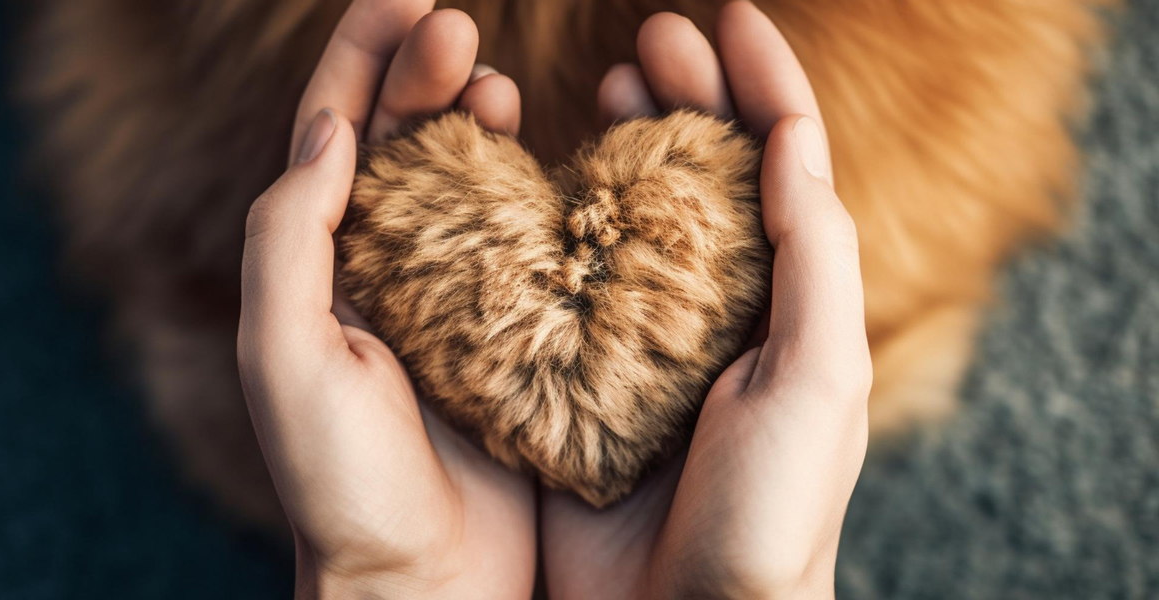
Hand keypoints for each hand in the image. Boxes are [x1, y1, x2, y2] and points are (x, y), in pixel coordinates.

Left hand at [238, 2, 531, 597]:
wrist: (423, 580)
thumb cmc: (343, 483)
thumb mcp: (284, 355)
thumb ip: (289, 238)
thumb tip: (330, 129)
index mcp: (319, 268)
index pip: (330, 137)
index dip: (361, 60)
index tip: (406, 0)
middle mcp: (381, 272)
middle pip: (398, 143)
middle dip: (422, 73)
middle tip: (460, 33)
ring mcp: (451, 297)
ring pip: (463, 182)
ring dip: (473, 122)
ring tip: (493, 87)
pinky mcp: (512, 331)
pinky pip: (524, 243)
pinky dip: (535, 192)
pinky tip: (553, 167)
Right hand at [542, 4, 869, 598]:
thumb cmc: (772, 511)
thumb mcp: (817, 377)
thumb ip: (813, 255)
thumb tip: (795, 137)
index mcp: (788, 300)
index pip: (785, 166)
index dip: (764, 83)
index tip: (730, 18)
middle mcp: (720, 307)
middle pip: (707, 173)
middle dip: (688, 96)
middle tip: (650, 39)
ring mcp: (646, 336)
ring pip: (634, 212)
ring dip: (623, 142)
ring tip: (603, 84)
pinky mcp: (584, 372)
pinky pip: (568, 278)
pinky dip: (557, 220)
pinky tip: (537, 182)